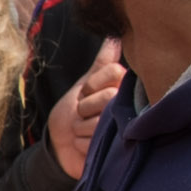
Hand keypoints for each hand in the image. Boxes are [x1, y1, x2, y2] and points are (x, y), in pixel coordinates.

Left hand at [47, 38, 123, 179]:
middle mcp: (128, 109)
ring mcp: (123, 133)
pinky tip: (85, 147)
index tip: (85, 93)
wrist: (62, 146)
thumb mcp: (86, 84)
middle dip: (85, 107)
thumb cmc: (75, 111)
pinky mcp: (114, 154)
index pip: (115, 72)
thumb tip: (115, 35)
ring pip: (97, 123)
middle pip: (107, 97)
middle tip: (83, 113)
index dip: (92, 84)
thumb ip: (102, 63)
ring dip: (81, 129)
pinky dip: (80, 146)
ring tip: (83, 130)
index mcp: (124, 90)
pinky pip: (90, 144)